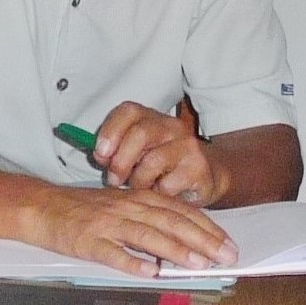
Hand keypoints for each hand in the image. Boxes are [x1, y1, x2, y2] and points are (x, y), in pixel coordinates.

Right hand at [28, 183, 238, 277]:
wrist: (43, 206)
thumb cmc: (85, 209)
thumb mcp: (121, 206)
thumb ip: (150, 219)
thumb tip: (183, 239)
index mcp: (139, 199)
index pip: (180, 211)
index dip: (206, 227)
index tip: (229, 243)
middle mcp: (128, 208)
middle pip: (171, 222)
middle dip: (202, 240)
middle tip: (226, 256)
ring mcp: (107, 224)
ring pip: (147, 236)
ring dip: (174, 250)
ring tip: (198, 263)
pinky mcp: (87, 241)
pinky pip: (112, 253)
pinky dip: (131, 262)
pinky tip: (150, 273)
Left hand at [92, 101, 220, 205]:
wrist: (207, 176)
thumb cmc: (163, 166)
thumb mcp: (139, 153)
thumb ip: (117, 151)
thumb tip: (99, 155)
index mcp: (152, 118)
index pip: (128, 111)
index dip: (110, 132)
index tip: (100, 155)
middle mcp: (172, 126)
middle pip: (140, 133)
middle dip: (120, 161)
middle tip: (114, 180)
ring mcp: (187, 146)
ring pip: (152, 161)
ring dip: (138, 181)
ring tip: (139, 187)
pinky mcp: (198, 168)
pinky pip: (167, 185)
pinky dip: (157, 193)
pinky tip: (159, 193)